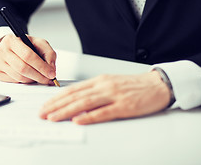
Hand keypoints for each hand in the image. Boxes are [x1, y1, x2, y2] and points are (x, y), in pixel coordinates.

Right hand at [0, 34, 56, 84]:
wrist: (10, 48)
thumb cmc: (25, 46)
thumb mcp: (39, 44)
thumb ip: (49, 53)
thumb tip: (51, 69)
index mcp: (11, 40)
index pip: (28, 55)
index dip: (41, 66)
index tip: (51, 74)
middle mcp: (2, 50)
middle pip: (23, 68)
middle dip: (39, 76)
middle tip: (48, 80)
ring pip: (19, 77)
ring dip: (32, 80)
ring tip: (39, 77)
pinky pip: (14, 81)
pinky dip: (24, 81)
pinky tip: (28, 76)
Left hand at [39, 71, 170, 123]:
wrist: (157, 84)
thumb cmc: (132, 85)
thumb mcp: (109, 83)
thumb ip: (92, 91)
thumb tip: (74, 101)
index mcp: (98, 81)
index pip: (72, 89)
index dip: (56, 98)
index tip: (45, 106)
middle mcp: (103, 86)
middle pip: (74, 96)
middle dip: (56, 105)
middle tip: (43, 113)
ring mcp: (113, 96)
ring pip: (85, 103)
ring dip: (66, 111)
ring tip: (53, 117)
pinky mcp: (124, 106)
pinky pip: (104, 112)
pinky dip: (89, 117)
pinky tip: (78, 120)